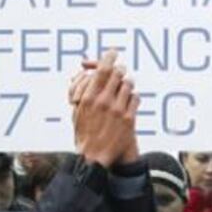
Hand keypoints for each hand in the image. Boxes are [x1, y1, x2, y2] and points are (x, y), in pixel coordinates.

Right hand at [69, 50, 139, 166]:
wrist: (94, 159)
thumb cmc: (83, 135)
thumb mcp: (76, 112)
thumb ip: (80, 93)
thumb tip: (83, 75)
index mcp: (87, 99)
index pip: (102, 70)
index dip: (108, 58)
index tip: (112, 53)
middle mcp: (103, 102)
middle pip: (117, 73)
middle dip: (118, 70)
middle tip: (118, 70)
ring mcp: (117, 110)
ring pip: (128, 84)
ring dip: (125, 84)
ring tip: (122, 89)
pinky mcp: (129, 119)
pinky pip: (136, 97)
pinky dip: (132, 97)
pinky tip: (127, 102)